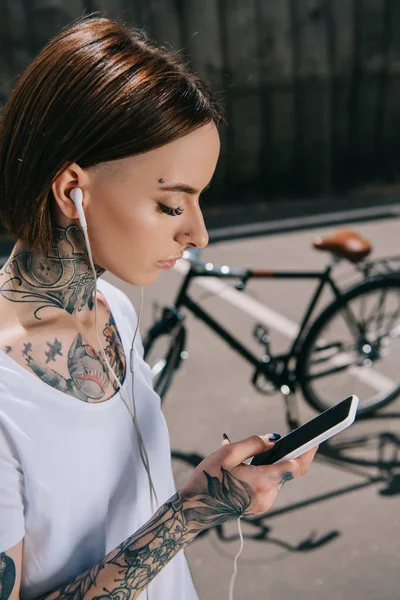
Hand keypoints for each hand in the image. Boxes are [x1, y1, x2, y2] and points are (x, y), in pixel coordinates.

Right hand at [178, 434, 316, 531]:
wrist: (193, 510)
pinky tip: (243, 469)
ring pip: (277, 479)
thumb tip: (274, 439)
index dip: (306, 452)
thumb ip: (254, 444)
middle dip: (282, 456)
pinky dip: (263, 474)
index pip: (295, 467)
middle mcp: (268, 496)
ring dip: (269, 465)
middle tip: (275, 442)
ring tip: (245, 458)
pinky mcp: (258, 506)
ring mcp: (264, 504)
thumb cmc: (207, 480)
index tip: (314, 441)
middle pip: (286, 472)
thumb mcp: (227, 454)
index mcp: (262, 482)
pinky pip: (268, 486)